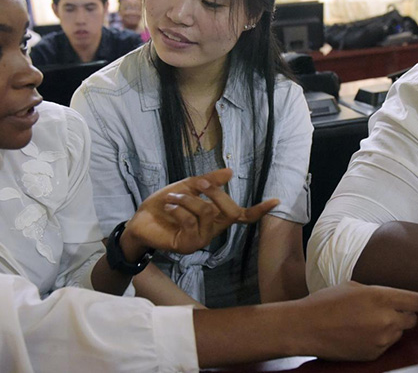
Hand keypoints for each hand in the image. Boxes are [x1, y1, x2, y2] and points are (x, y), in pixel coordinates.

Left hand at [124, 168, 277, 255]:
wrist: (141, 220)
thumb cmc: (165, 205)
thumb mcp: (187, 187)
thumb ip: (208, 182)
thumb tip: (230, 172)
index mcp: (216, 215)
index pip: (242, 215)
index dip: (259, 210)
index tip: (276, 200)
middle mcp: (213, 229)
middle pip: (229, 211)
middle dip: (216, 193)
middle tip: (200, 182)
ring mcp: (202, 239)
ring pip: (206, 213)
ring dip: (188, 200)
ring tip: (172, 197)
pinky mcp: (188, 245)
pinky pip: (191, 223)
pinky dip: (179, 209)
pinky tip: (168, 206)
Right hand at [292, 281, 417, 360]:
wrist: (307, 327)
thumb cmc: (326, 302)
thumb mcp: (354, 287)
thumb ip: (377, 293)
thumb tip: (390, 300)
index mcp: (382, 298)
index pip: (416, 301)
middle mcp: (387, 320)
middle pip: (411, 320)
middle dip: (404, 314)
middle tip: (387, 311)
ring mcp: (381, 340)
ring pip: (398, 333)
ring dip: (390, 327)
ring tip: (366, 322)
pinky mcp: (374, 354)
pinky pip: (385, 345)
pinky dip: (379, 339)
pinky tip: (360, 333)